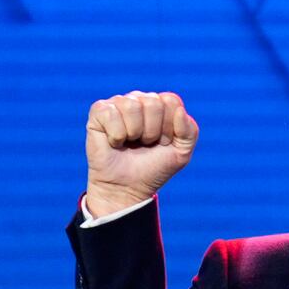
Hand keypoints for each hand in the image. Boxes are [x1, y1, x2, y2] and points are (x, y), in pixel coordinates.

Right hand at [85, 91, 198, 215]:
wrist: (127, 188)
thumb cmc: (153, 168)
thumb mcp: (181, 153)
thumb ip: (190, 131)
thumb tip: (180, 110)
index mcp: (161, 105)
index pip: (171, 101)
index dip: (169, 127)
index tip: (163, 143)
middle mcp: (140, 100)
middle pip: (153, 103)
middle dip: (152, 131)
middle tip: (145, 144)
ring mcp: (119, 104)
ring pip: (132, 106)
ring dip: (134, 133)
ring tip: (130, 143)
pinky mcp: (99, 112)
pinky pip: (111, 113)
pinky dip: (116, 135)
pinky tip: (115, 142)